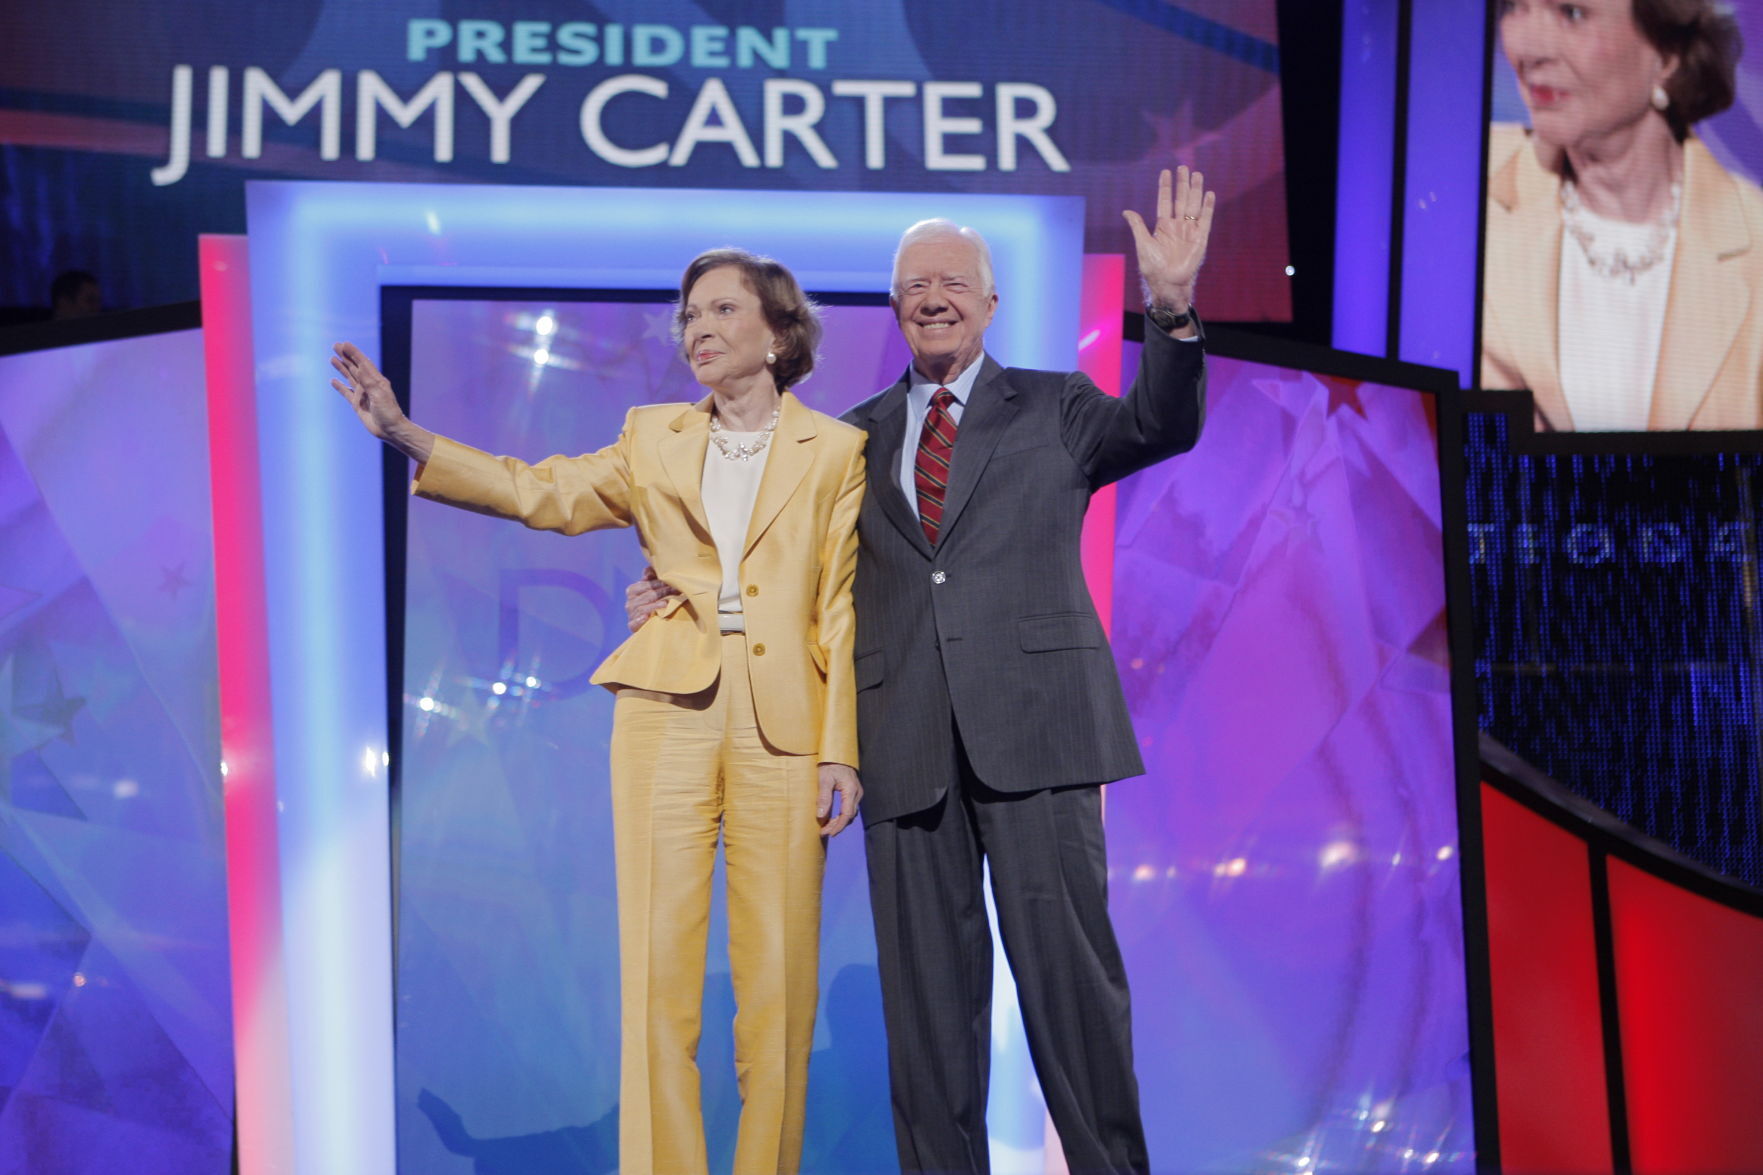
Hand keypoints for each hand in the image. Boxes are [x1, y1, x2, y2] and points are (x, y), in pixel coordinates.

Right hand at [330, 342, 433, 462]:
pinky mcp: (357, 404)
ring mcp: (362, 394)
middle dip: (345, 356)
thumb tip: (359, 367)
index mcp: (376, 380)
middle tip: (335, 345)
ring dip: (341, 368)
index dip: (353, 353)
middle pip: (354, 367)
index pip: (363, 363)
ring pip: (349, 377)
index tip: (344, 344)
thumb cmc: (389, 412)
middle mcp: (369, 385)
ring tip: (332, 358)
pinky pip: (346, 392)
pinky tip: (333, 380)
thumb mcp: (379, 395)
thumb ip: (368, 382)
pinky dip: (340, 386)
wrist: (390, 430)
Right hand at [625, 566, 680, 632]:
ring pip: (642, 608)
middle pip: (647, 595)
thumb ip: (651, 578)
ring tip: (666, 604)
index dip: (661, 583)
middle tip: (676, 591)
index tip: (674, 582)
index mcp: (633, 590)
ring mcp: (631, 613)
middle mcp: (630, 601)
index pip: (648, 585)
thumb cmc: (650, 604)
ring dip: (654, 606)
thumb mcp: (650, 590)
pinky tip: (646, 617)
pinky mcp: (632, 625)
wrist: (646, 625)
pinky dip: (639, 620)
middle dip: (663, 592)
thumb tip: (651, 567)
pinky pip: (634, 622)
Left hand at [816, 763, 861, 836]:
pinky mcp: (853, 792)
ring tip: (826, 827)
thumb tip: (821, 816)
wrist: (837, 752)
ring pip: (850, 813)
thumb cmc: (830, 764)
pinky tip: (832, 817)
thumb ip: (823, 798)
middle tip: (824, 832)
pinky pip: (849, 807)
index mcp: (851, 791)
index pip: (847, 814)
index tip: (828, 833)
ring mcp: (857, 792)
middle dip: (837, 826)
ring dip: (839, 821)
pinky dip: (841, 815)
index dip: (838, 826)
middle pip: (849, 816)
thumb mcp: (824, 780)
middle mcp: (857, 793)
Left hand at [1121, 166, 1215, 315]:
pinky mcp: (1201, 238)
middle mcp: (1177, 226)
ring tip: (1196, 174)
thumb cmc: (1153, 267)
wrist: (1168, 283)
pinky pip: (1205, 219)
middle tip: (1183, 167)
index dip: (1165, 186)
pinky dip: (1208, 207)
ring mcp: (1189, 231)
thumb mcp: (1143, 243)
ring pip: (1194, 205)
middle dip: (1182, 183)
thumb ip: (1137, 226)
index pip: (1165, 201)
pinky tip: (1209, 194)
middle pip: (1181, 199)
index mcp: (1163, 226)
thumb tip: (1126, 211)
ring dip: (1195, 190)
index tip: (1166, 171)